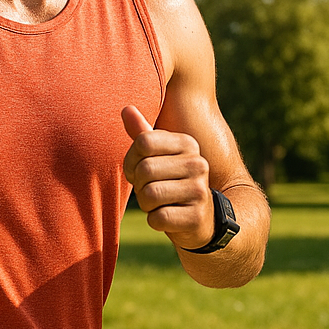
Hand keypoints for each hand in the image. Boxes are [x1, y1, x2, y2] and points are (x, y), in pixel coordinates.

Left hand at [122, 105, 213, 250]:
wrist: (202, 218)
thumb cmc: (172, 182)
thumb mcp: (160, 156)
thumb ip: (143, 133)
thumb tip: (126, 108)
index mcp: (187, 143)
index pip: (143, 142)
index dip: (131, 160)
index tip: (138, 170)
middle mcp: (197, 163)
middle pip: (144, 169)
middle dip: (139, 185)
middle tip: (150, 190)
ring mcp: (199, 190)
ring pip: (149, 195)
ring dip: (146, 204)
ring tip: (160, 203)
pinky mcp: (196, 217)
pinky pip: (157, 218)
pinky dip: (155, 221)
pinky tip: (168, 217)